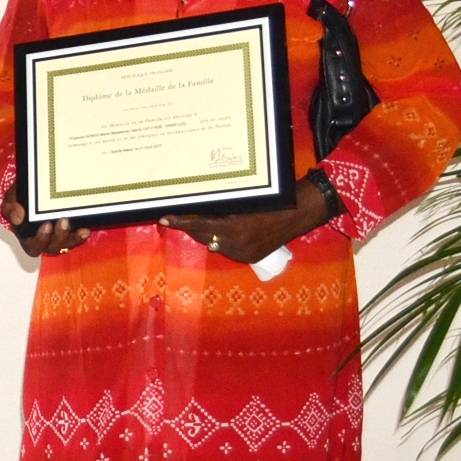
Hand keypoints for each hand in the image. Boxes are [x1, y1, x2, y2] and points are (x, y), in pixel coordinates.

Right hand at [3, 199, 90, 257]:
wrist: (32, 189)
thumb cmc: (20, 198)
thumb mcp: (11, 199)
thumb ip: (10, 208)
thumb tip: (18, 218)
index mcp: (27, 237)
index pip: (33, 247)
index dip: (40, 241)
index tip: (46, 225)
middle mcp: (44, 240)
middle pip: (52, 247)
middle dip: (59, 237)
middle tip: (63, 221)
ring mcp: (58, 236)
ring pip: (66, 244)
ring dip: (72, 237)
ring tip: (78, 226)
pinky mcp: (70, 231)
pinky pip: (76, 238)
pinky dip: (81, 235)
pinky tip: (86, 229)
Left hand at [160, 176, 330, 263]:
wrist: (296, 216)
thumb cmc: (270, 202)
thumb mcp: (243, 202)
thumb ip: (222, 209)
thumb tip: (199, 209)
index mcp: (235, 227)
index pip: (199, 224)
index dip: (180, 221)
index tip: (164, 218)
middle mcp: (237, 243)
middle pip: (203, 235)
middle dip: (190, 226)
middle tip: (179, 216)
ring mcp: (243, 253)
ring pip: (212, 244)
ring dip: (205, 234)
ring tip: (197, 222)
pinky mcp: (249, 258)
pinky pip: (225, 250)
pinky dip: (219, 241)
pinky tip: (217, 233)